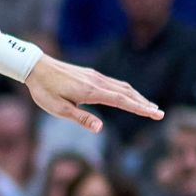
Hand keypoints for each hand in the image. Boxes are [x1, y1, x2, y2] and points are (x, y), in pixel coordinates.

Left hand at [23, 56, 162, 133]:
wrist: (35, 67)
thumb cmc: (44, 90)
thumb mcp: (58, 109)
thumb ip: (80, 118)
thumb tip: (100, 128)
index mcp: (91, 92)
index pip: (122, 101)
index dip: (140, 108)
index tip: (156, 114)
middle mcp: (97, 82)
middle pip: (127, 93)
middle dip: (144, 104)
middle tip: (159, 114)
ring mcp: (95, 76)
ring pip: (122, 87)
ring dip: (137, 97)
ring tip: (149, 106)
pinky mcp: (91, 75)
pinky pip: (114, 83)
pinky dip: (127, 91)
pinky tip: (128, 95)